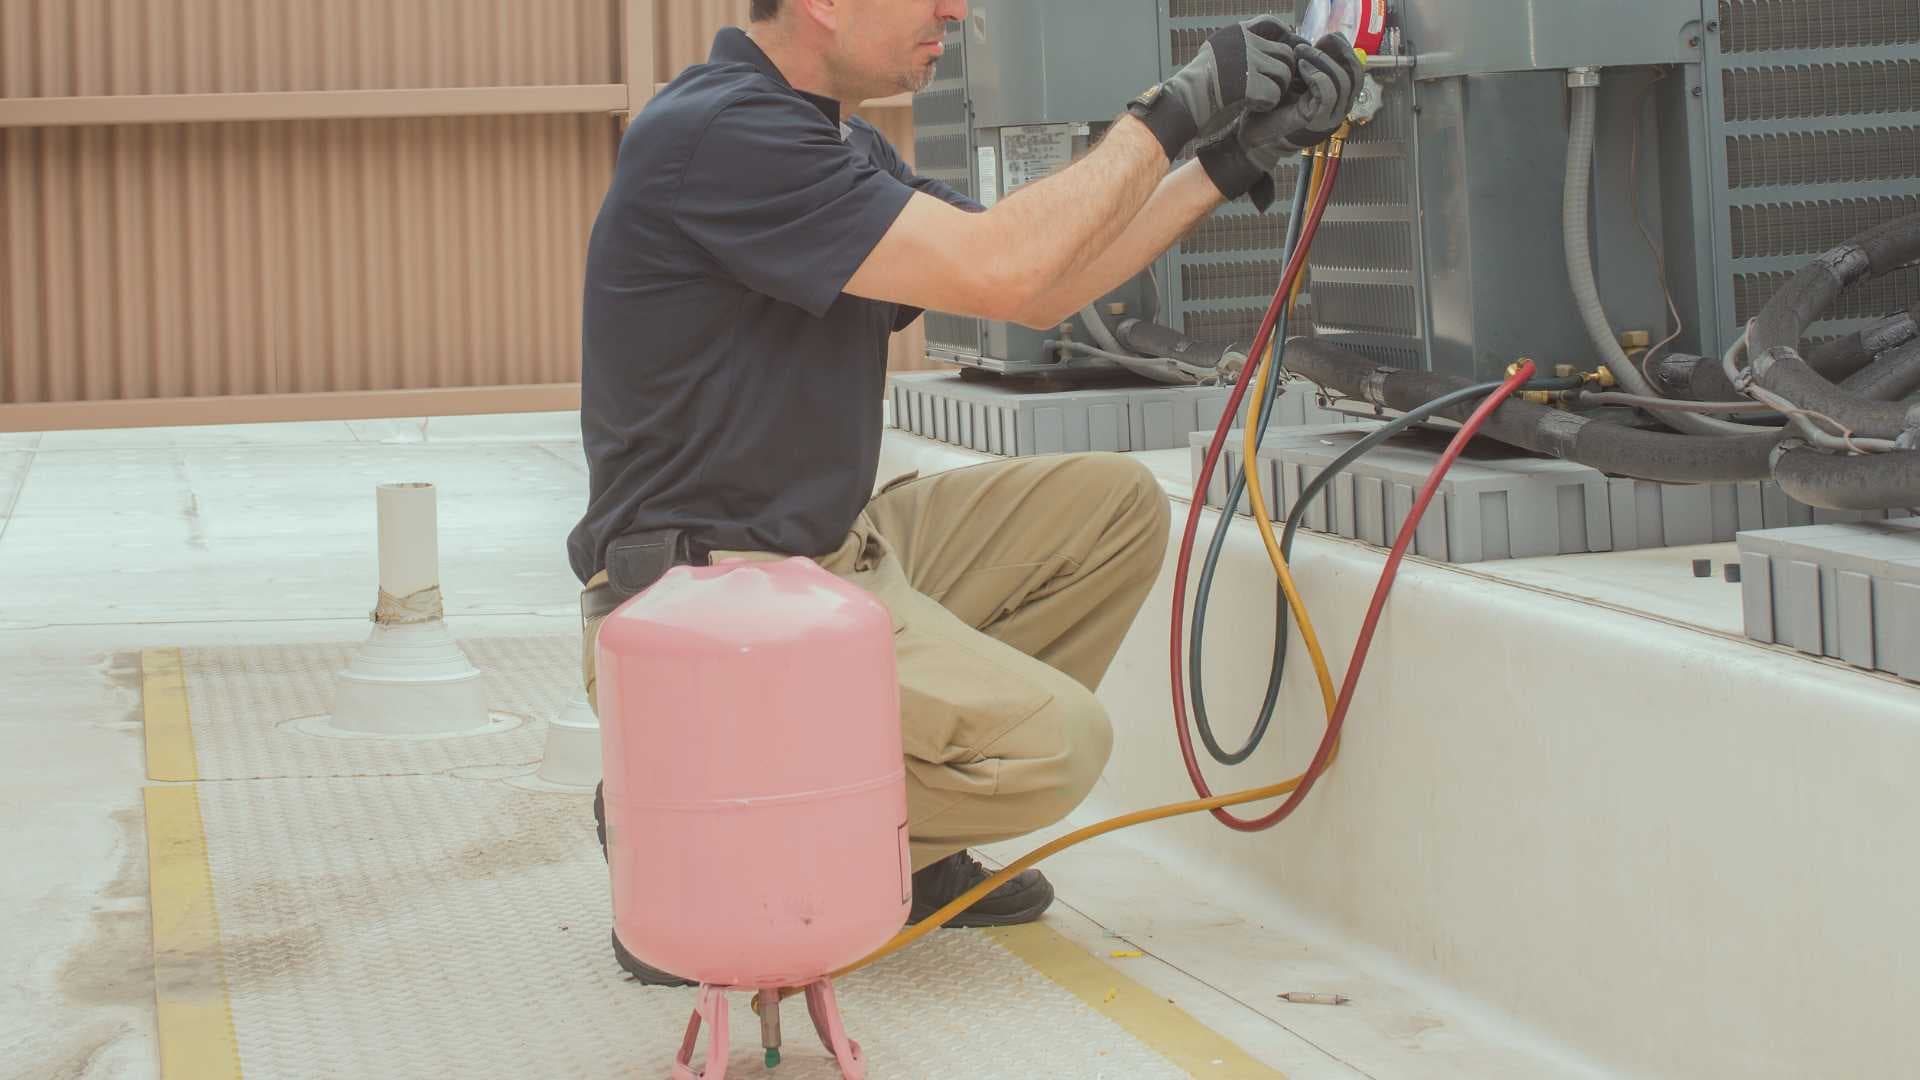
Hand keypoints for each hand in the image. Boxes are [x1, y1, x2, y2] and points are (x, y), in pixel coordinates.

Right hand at [1126, 16, 1305, 161]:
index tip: (1283, 55)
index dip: (1283, 38)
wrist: (1182, 103)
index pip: (1271, 24)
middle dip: (1284, 71)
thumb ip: (1237, 48)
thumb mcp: (1215, 54)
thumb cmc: (1196, 86)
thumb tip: (1263, 48)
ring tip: (1263, 99)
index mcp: (1236, 33)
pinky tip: (1254, 107)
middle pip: (1285, 52)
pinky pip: (1275, 94)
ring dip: (1278, 89)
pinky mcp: (1250, 83)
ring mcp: (1248, 61)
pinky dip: (1268, 104)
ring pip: (1284, 73)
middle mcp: (1245, 41)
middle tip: (1274, 86)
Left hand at [1194, 34, 1364, 209]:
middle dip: (1334, 53)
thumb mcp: (1296, 78)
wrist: (1253, 133)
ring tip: (1301, 54)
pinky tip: (1302, 68)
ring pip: (1343, 83)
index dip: (1346, 51)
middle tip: (1309, 46)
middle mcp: (1339, 108)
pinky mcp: (1316, 121)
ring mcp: (1330, 117)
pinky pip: (1328, 95)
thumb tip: (1322, 42)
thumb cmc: (1273, 106)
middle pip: (1354, 76)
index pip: (1356, 72)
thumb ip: (1312, 64)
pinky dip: (1317, 76)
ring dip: (1323, 62)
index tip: (1328, 37)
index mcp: (1337, 97)